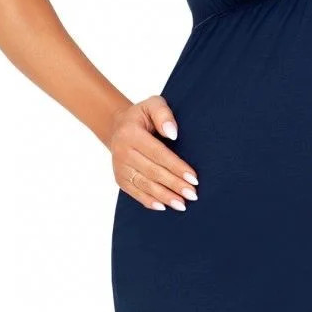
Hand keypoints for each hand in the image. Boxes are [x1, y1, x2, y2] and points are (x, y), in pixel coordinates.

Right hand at [107, 95, 199, 210]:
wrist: (118, 126)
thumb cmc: (143, 115)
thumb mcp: (153, 104)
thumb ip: (164, 114)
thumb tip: (173, 134)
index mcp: (131, 134)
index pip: (158, 154)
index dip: (176, 167)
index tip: (194, 178)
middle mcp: (122, 152)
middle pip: (153, 172)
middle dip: (174, 184)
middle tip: (193, 194)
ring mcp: (119, 167)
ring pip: (144, 185)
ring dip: (164, 196)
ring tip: (182, 204)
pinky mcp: (119, 179)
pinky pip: (134, 193)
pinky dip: (149, 201)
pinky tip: (163, 207)